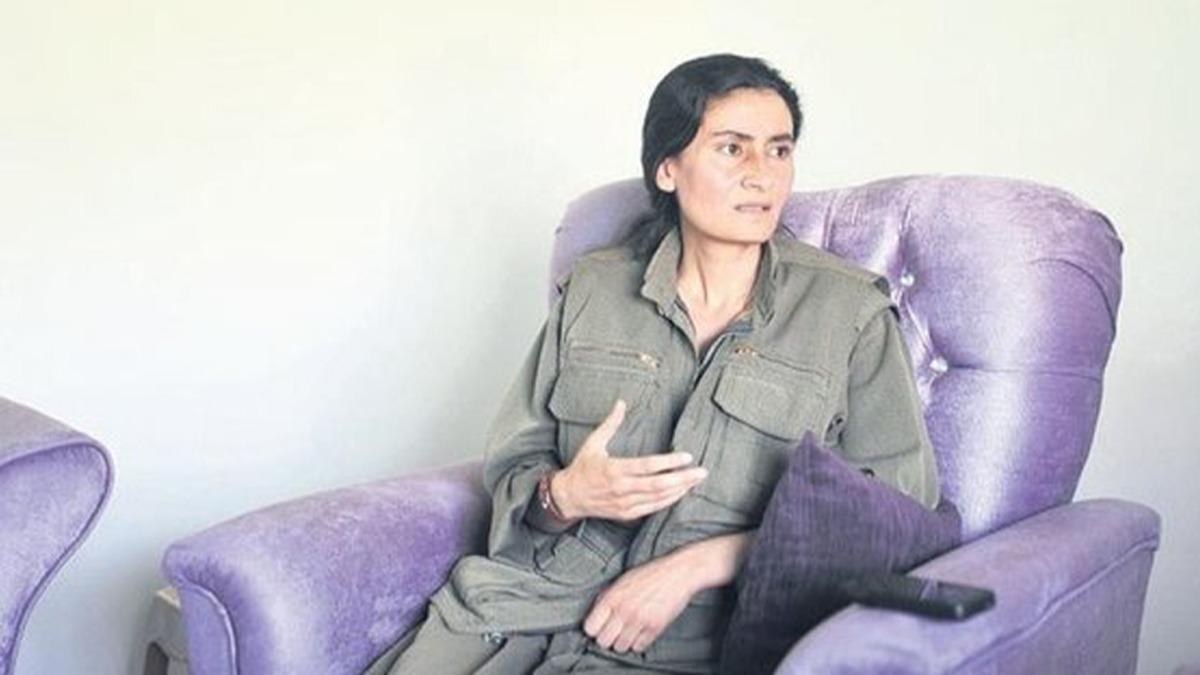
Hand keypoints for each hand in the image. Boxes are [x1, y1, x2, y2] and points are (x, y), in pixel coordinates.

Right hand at [553, 399, 706, 521]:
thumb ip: (610, 423)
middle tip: (701, 472)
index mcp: (614, 469)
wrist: (568, 497)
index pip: (648, 466)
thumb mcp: (593, 443)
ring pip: (658, 499)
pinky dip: (668, 501)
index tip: (687, 456)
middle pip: (658, 485)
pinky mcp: (626, 514)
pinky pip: (652, 508)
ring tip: (695, 481)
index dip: (669, 462)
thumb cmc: (582, 468)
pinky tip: (679, 493)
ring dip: (679, 490)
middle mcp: (621, 488)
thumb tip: (621, 403)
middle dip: (683, 478)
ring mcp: (624, 503)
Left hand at [582, 547, 698, 652]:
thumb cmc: (650, 574)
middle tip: (614, 631)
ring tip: (628, 631)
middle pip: (603, 641)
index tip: (599, 627)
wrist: (678, 573)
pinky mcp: (655, 628)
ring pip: (620, 647)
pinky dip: (638, 642)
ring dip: (623, 641)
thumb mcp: (622, 580)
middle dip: (607, 638)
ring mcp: (640, 620)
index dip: (594, 629)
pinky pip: (638, 647)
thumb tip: (595, 614)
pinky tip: (640, 630)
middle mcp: (624, 610)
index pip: (590, 627)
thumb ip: (607, 596)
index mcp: (612, 596)